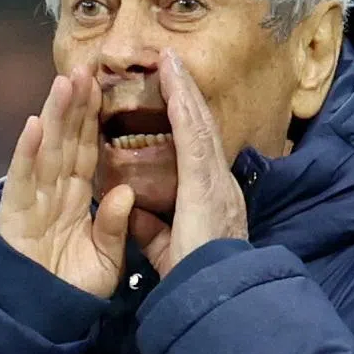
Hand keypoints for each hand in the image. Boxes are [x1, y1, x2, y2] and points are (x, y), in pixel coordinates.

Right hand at [0, 66, 135, 298]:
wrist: (44, 319)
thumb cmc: (73, 287)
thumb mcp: (107, 257)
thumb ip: (116, 225)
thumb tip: (127, 194)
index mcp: (77, 198)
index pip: (88, 150)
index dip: (94, 118)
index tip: (104, 86)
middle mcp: (53, 192)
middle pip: (66, 140)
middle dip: (75, 104)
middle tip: (86, 67)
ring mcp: (32, 201)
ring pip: (46, 150)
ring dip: (54, 116)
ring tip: (64, 83)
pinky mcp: (14, 215)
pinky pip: (23, 180)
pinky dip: (27, 153)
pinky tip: (35, 125)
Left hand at [129, 50, 247, 277]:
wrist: (215, 293)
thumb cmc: (195, 278)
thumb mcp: (167, 248)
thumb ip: (153, 227)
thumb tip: (134, 211)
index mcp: (211, 198)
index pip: (195, 151)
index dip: (185, 121)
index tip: (174, 97)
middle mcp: (219, 182)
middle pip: (201, 129)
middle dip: (186, 95)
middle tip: (172, 63)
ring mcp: (216, 178)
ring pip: (199, 124)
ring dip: (184, 90)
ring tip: (170, 60)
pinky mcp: (205, 180)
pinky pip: (192, 133)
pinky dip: (182, 104)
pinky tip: (171, 80)